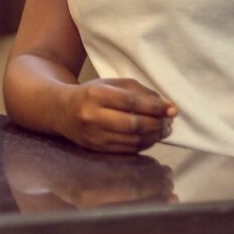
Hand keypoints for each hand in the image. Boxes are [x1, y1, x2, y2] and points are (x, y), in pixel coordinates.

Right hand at [54, 78, 176, 153]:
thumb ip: (139, 91)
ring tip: (164, 129)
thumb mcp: (110, 84)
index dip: (155, 107)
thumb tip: (166, 105)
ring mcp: (95, 136)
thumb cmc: (90, 94)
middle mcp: (93, 117)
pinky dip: (144, 144)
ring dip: (154, 136)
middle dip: (158, 123)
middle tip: (170, 121)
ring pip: (133, 140)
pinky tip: (151, 137)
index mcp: (96, 95)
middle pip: (134, 124)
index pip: (132, 102)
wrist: (61, 111)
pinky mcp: (98, 149)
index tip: (172, 108)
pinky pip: (128, 149)